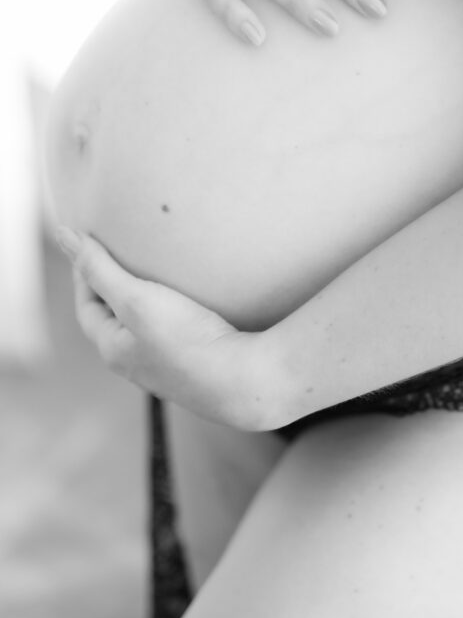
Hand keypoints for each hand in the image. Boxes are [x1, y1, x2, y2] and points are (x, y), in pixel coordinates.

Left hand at [55, 227, 279, 430]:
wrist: (243, 381)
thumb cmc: (186, 340)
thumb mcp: (135, 298)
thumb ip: (100, 268)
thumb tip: (64, 236)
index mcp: (114, 350)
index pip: (87, 307)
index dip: (84, 274)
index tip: (94, 244)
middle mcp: (136, 363)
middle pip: (114, 319)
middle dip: (113, 288)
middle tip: (123, 255)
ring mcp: (167, 368)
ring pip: (145, 328)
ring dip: (145, 301)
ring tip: (158, 274)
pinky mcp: (196, 365)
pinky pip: (174, 334)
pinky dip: (173, 313)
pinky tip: (193, 302)